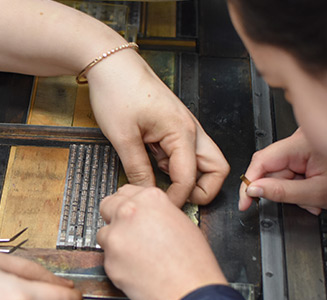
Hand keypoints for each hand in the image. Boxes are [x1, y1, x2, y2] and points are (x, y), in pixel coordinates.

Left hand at [87, 50, 228, 206]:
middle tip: (175, 200)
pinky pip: (182, 154)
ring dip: (185, 177)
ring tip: (155, 179)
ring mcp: (183, 129)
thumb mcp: (122, 136)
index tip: (160, 207)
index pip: (190, 178)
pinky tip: (149, 165)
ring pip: (201, 163)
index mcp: (182, 131)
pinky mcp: (173, 128)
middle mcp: (190, 130)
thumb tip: (147, 192)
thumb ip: (137, 169)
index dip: (176, 197)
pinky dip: (172, 166)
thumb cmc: (118, 90)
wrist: (111, 64)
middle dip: (202, 190)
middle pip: (215, 169)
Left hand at [97, 185, 226, 299]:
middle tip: (128, 231)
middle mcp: (129, 212)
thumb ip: (158, 211)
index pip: (127, 191)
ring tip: (136, 254)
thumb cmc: (192, 262)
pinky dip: (117, 262)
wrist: (190, 293)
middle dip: (115, 217)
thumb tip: (146, 212)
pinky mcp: (108, 260)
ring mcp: (116, 236)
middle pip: (108, 206)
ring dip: (115, 241)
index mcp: (150, 199)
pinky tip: (136, 268)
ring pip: (104, 233)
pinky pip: (106, 257)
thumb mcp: (182, 222)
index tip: (132, 212)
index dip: (130, 203)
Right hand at [239, 129, 326, 214]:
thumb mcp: (316, 193)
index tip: (245, 199)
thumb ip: (281, 192)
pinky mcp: (311, 150)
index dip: (250, 182)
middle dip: (279, 189)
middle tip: (292, 203)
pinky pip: (294, 168)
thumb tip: (254, 190)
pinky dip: (300, 183)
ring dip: (292, 189)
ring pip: (284, 170)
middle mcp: (301, 139)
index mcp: (301, 143)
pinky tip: (313, 192)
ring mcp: (307, 143)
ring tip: (311, 201)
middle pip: (273, 167)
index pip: (262, 161)